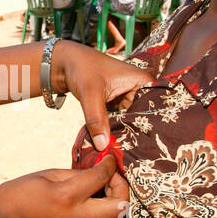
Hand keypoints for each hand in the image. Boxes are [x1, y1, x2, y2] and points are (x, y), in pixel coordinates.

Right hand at [0, 156, 127, 217]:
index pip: (103, 177)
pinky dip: (105, 212)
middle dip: (122, 187)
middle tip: (112, 176)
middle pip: (121, 207)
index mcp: (67, 196)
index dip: (110, 164)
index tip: (109, 157)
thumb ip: (77, 173)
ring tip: (105, 188)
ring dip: (117, 202)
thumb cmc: (18, 194)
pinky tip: (94, 200)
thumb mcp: (48, 175)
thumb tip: (98, 169)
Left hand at [51, 39, 150, 153]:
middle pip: (143, 116)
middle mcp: (137, 89)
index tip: (147, 145)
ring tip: (123, 152)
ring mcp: (126, 97)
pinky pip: (119, 120)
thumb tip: (103, 147)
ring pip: (129, 121)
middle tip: (133, 153)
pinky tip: (112, 144)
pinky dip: (114, 130)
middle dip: (135, 133)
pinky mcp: (115, 103)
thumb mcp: (91, 94)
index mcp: (142, 80)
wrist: (62, 63)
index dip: (151, 126)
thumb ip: (97, 119)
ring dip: (123, 133)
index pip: (154, 106)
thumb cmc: (81, 68)